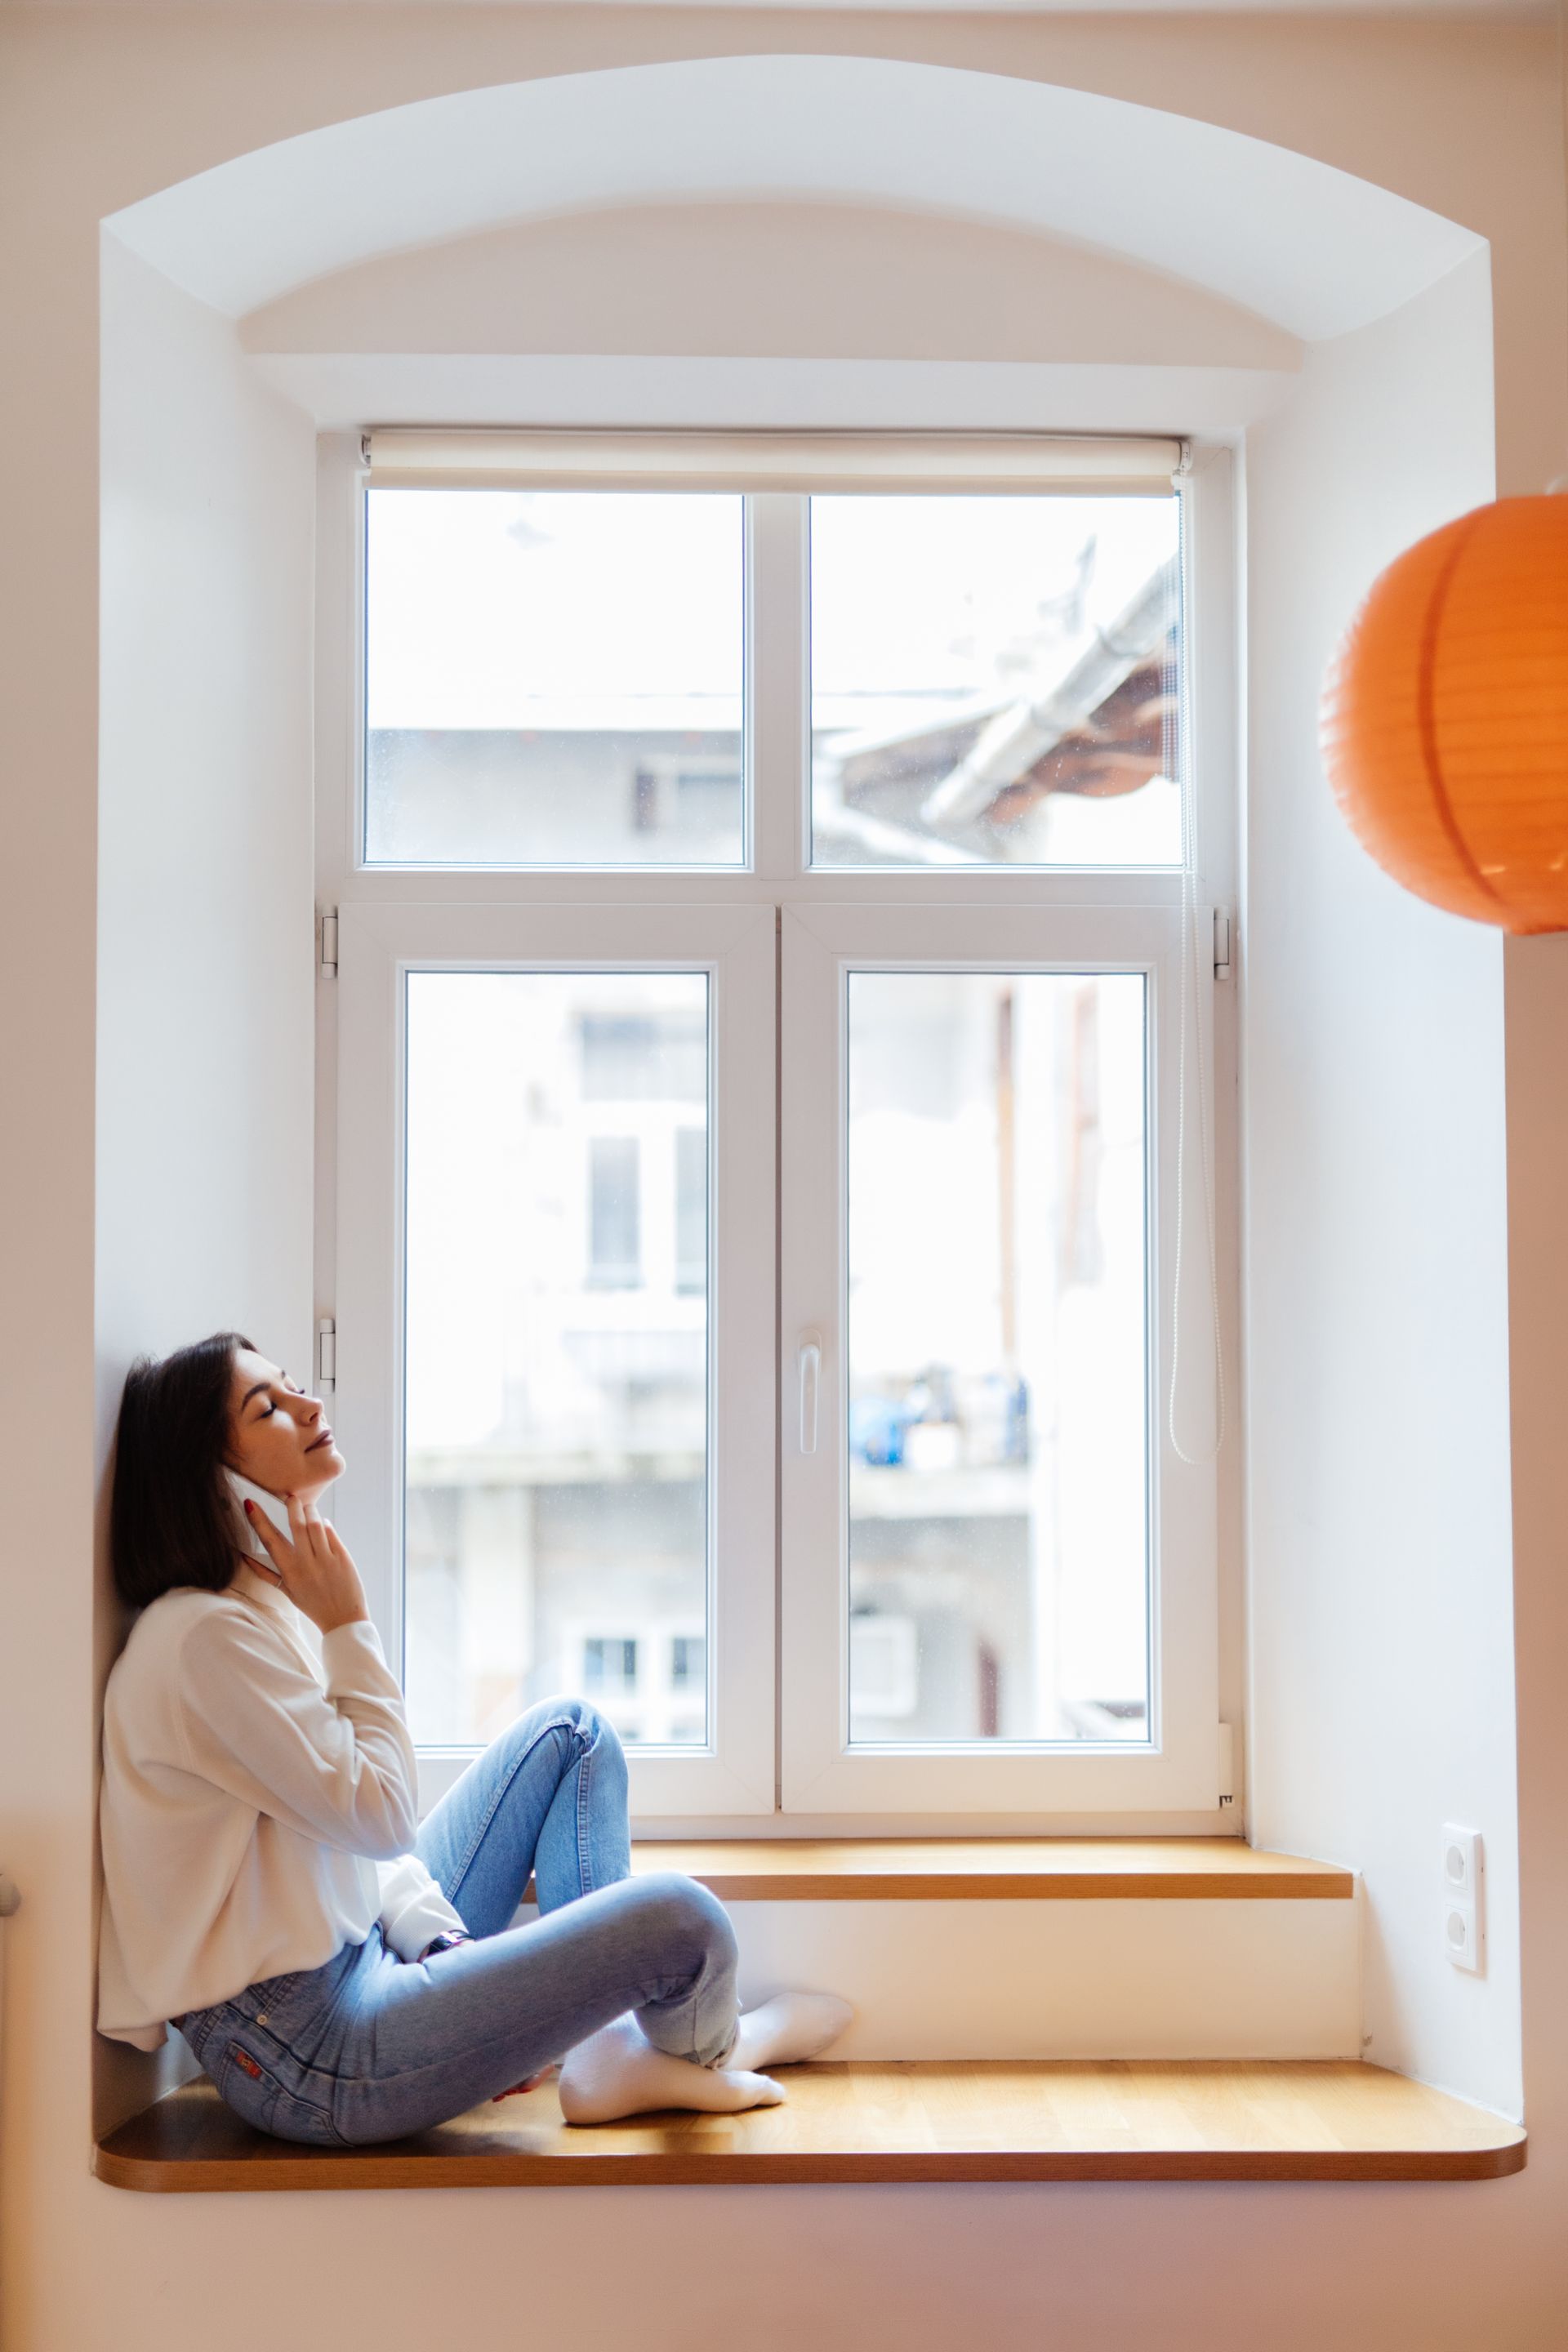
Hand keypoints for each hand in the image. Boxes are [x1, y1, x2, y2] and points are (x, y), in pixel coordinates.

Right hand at [244, 1492, 368, 1635]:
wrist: (342, 1618)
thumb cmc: (312, 1604)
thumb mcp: (286, 1591)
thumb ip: (266, 1573)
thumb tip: (245, 1558)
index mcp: (290, 1571)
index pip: (270, 1540)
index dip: (259, 1520)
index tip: (251, 1504)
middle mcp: (307, 1563)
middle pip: (296, 1525)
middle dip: (291, 1506)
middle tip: (289, 1497)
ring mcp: (326, 1559)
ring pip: (315, 1524)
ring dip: (310, 1511)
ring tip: (306, 1507)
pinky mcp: (343, 1556)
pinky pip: (331, 1532)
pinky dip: (325, 1524)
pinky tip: (322, 1523)